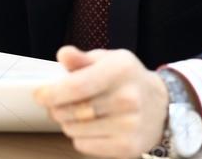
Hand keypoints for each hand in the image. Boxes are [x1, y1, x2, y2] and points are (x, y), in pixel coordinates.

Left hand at [33, 46, 168, 158]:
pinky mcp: (127, 147)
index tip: (40, 94)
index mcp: (120, 71)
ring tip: (76, 114)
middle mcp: (128, 99)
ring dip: (67, 123)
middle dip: (56, 108)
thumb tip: (63, 54)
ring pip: (75, 130)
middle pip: (72, 110)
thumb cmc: (128, 80)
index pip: (77, 86)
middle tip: (56, 104)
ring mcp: (129, 125)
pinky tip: (90, 127)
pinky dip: (79, 137)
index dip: (52, 93)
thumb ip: (82, 59)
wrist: (161, 105)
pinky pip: (84, 146)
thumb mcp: (108, 60)